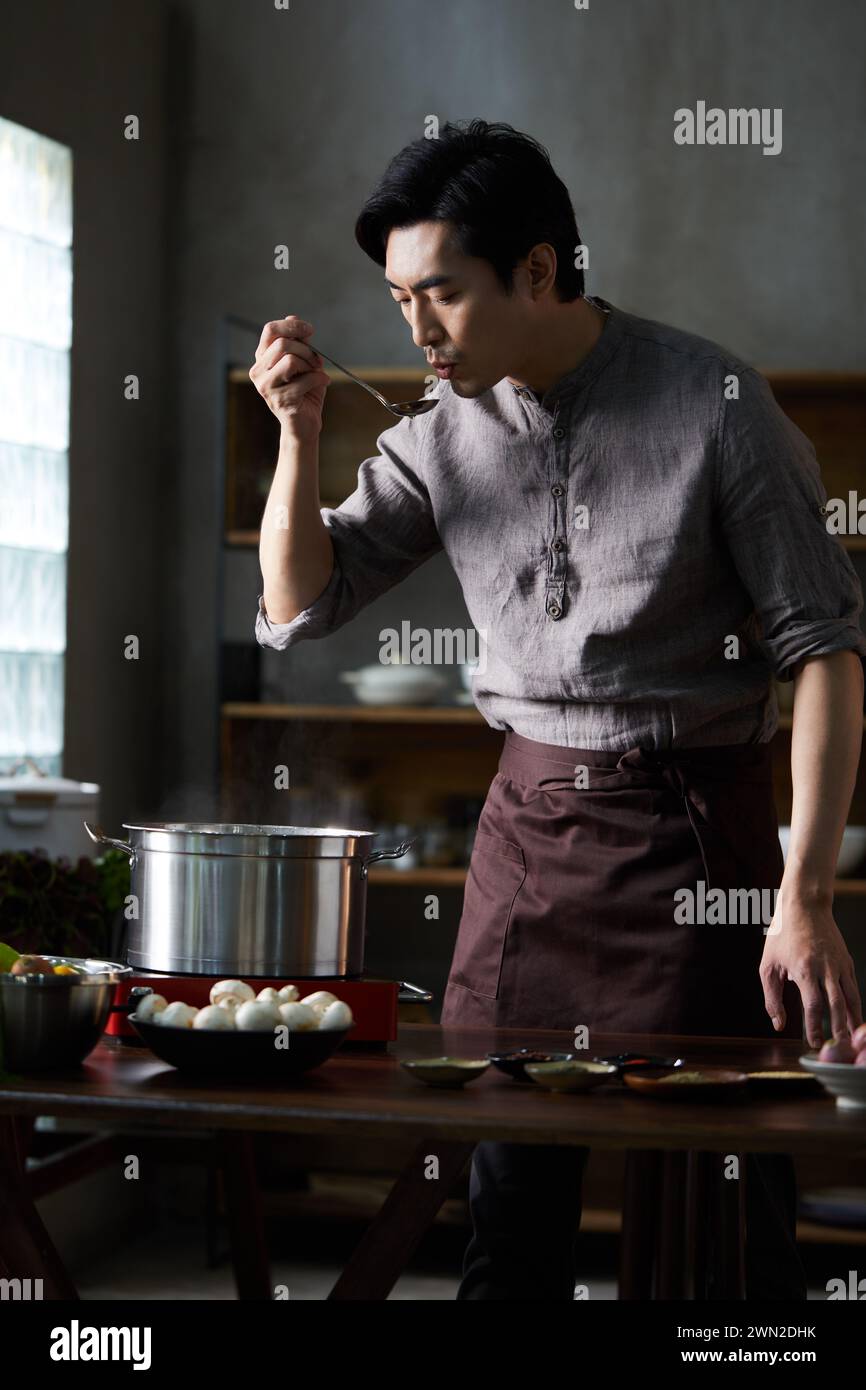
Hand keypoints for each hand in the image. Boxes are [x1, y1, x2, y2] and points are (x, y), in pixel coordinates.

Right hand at [249, 315, 329, 439]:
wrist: (305, 423)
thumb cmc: (305, 392)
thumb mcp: (304, 362)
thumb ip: (299, 342)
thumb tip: (293, 318)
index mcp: (262, 359)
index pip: (270, 330)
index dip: (291, 326)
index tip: (310, 330)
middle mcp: (258, 371)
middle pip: (282, 344)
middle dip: (306, 350)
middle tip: (316, 361)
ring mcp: (266, 387)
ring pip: (290, 360)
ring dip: (310, 365)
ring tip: (317, 373)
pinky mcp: (279, 400)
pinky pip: (303, 380)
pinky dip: (318, 379)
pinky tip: (323, 383)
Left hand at [760, 891, 862, 1047]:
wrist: (805, 905)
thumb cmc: (782, 935)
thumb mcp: (768, 965)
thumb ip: (772, 997)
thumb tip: (778, 1024)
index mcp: (803, 968)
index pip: (813, 1005)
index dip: (814, 1027)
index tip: (814, 1043)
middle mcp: (825, 967)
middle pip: (836, 1005)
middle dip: (838, 1029)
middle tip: (839, 1047)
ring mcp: (839, 964)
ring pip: (850, 997)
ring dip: (852, 1020)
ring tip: (853, 1038)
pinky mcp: (846, 961)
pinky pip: (853, 987)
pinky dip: (855, 1005)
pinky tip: (854, 1017)